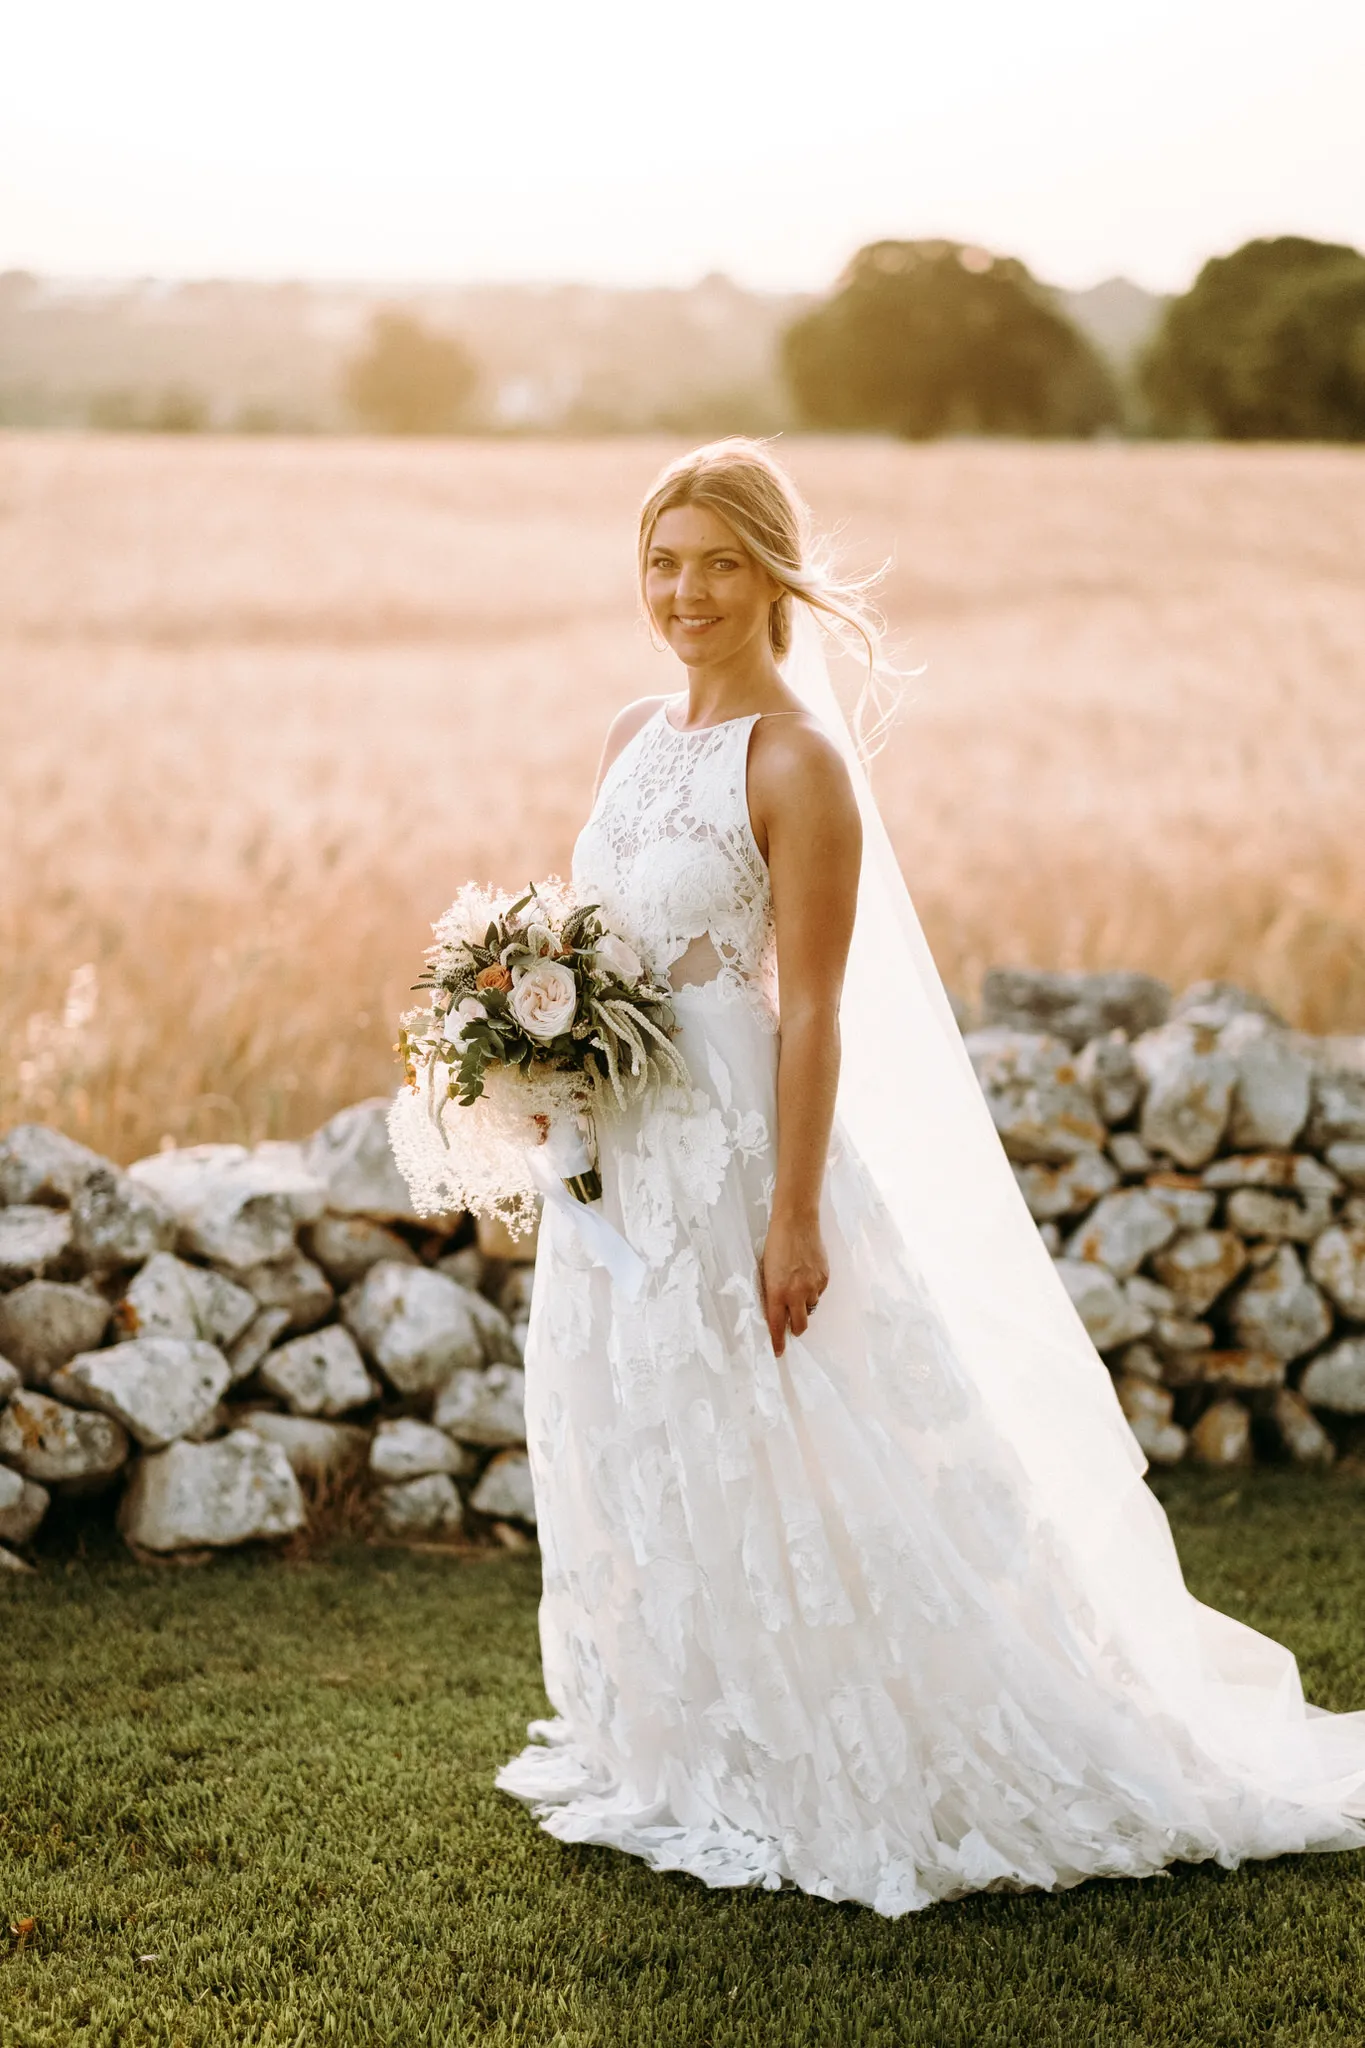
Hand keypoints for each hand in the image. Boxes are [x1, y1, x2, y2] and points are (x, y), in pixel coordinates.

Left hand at [761, 1213, 828, 1357]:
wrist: (796, 1222)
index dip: (778, 1342)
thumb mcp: (766, 1272)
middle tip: (791, 1325)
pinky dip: (813, 1290)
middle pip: (800, 1325)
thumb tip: (778, 1311)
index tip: (779, 1352)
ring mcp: (813, 1286)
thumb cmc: (775, 1244)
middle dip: (796, 1328)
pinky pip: (819, 1293)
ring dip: (804, 1304)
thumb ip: (772, 1294)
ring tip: (797, 1285)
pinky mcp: (825, 1278)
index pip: (777, 1325)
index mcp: (777, 1292)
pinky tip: (806, 1274)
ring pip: (811, 1308)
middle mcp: (797, 1293)